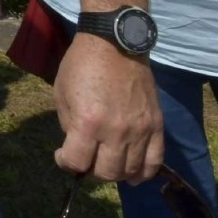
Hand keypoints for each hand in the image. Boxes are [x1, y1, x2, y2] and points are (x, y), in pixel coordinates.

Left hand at [52, 34, 163, 182]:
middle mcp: (116, 131)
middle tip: (86, 159)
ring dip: (115, 173)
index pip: (77, 162)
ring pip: (130, 171)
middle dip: (90, 170)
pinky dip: (144, 173)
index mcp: (88, 123)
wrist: (114, 44)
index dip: (66, 163)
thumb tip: (77, 147)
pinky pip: (155, 161)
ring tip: (106, 162)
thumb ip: (68, 125)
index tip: (63, 155)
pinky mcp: (156, 126)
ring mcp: (140, 130)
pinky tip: (133, 174)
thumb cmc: (81, 66)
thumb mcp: (61, 94)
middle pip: (106, 173)